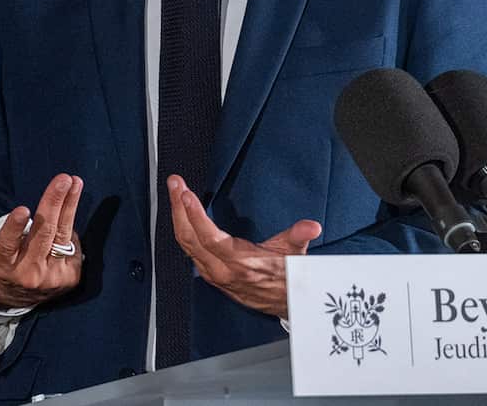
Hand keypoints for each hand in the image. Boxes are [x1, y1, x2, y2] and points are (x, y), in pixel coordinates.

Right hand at [0, 173, 83, 309]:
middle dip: (52, 203)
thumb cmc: (0, 262)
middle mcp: (27, 271)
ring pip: (61, 233)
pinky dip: (73, 218)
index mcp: (2, 264)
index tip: (21, 209)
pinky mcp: (69, 277)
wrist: (21, 299)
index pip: (6, 245)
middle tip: (62, 179)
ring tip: (73, 181)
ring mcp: (50, 275)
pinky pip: (73, 243)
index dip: (13, 227)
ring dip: (69, 205)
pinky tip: (75, 197)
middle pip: (41, 233)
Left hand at [166, 174, 320, 318]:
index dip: (195, 215)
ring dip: (177, 216)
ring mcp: (213, 273)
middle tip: (174, 183)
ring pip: (185, 244)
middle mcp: (222, 270)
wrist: (284, 303)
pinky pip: (189, 250)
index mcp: (240, 263)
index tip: (185, 194)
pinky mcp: (210, 274)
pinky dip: (183, 230)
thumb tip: (311, 227)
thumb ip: (299, 236)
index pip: (209, 237)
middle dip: (178, 208)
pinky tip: (181, 215)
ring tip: (175, 192)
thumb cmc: (287, 276)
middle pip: (189, 238)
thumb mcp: (294, 253)